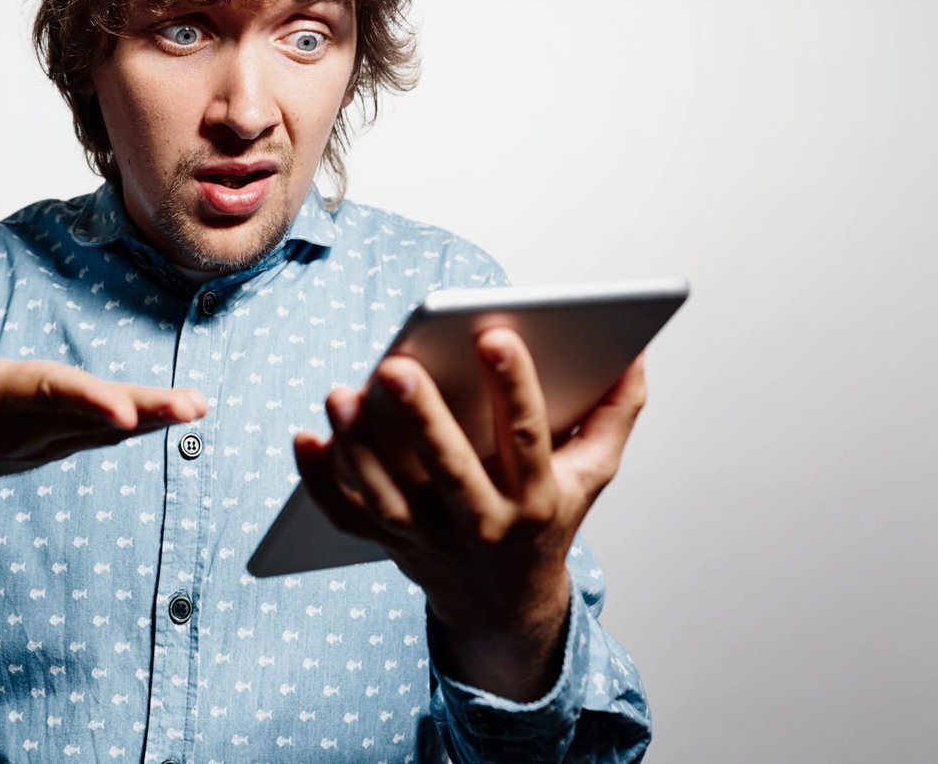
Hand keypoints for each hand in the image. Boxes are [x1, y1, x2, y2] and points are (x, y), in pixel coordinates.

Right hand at [0, 289, 206, 510]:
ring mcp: (52, 440)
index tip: (122, 409)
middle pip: (93, 417)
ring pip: (110, 429)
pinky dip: (149, 423)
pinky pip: (112, 433)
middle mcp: (30, 426)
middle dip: (143, 412)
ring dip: (157, 419)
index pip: (46, 394)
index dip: (84, 400)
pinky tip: (187, 412)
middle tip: (190, 407)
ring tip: (199, 405)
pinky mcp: (66, 442)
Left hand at [293, 328, 646, 700]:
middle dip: (421, 418)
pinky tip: (304, 438)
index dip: (513, 386)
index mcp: (535, 498)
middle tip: (394, 366)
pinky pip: (347, 516)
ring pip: (388, 494)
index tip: (494, 334)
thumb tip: (633, 349)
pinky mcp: (388, 543)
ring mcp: (429, 538)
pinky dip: (320, 481)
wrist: (504, 604)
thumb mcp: (592, 473)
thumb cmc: (548, 516)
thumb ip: (615, 410)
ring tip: (342, 393)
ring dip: (360, 446)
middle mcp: (482, 522)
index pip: (525, 438)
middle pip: (448, 468)